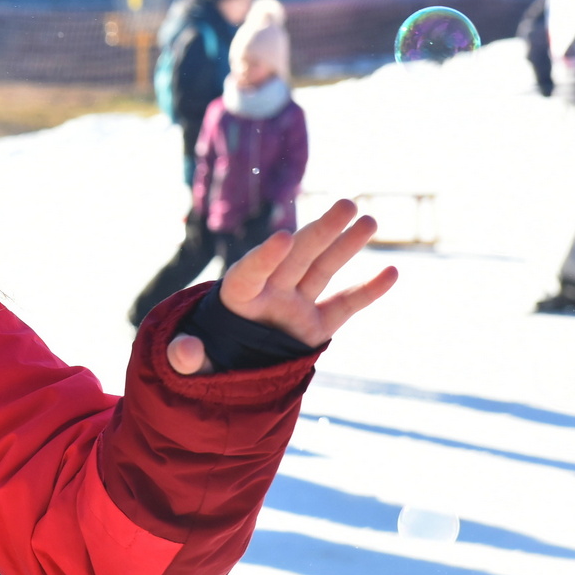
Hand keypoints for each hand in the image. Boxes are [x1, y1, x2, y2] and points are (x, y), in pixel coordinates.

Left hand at [167, 199, 398, 374]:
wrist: (228, 370)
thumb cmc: (205, 360)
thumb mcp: (190, 362)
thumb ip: (185, 356)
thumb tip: (182, 351)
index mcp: (236, 298)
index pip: (249, 273)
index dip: (264, 257)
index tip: (281, 238)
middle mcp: (269, 294)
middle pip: (296, 259)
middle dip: (320, 233)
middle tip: (346, 204)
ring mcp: (295, 307)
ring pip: (323, 270)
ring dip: (346, 246)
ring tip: (369, 220)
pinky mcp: (316, 326)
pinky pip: (344, 305)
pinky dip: (367, 291)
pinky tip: (392, 272)